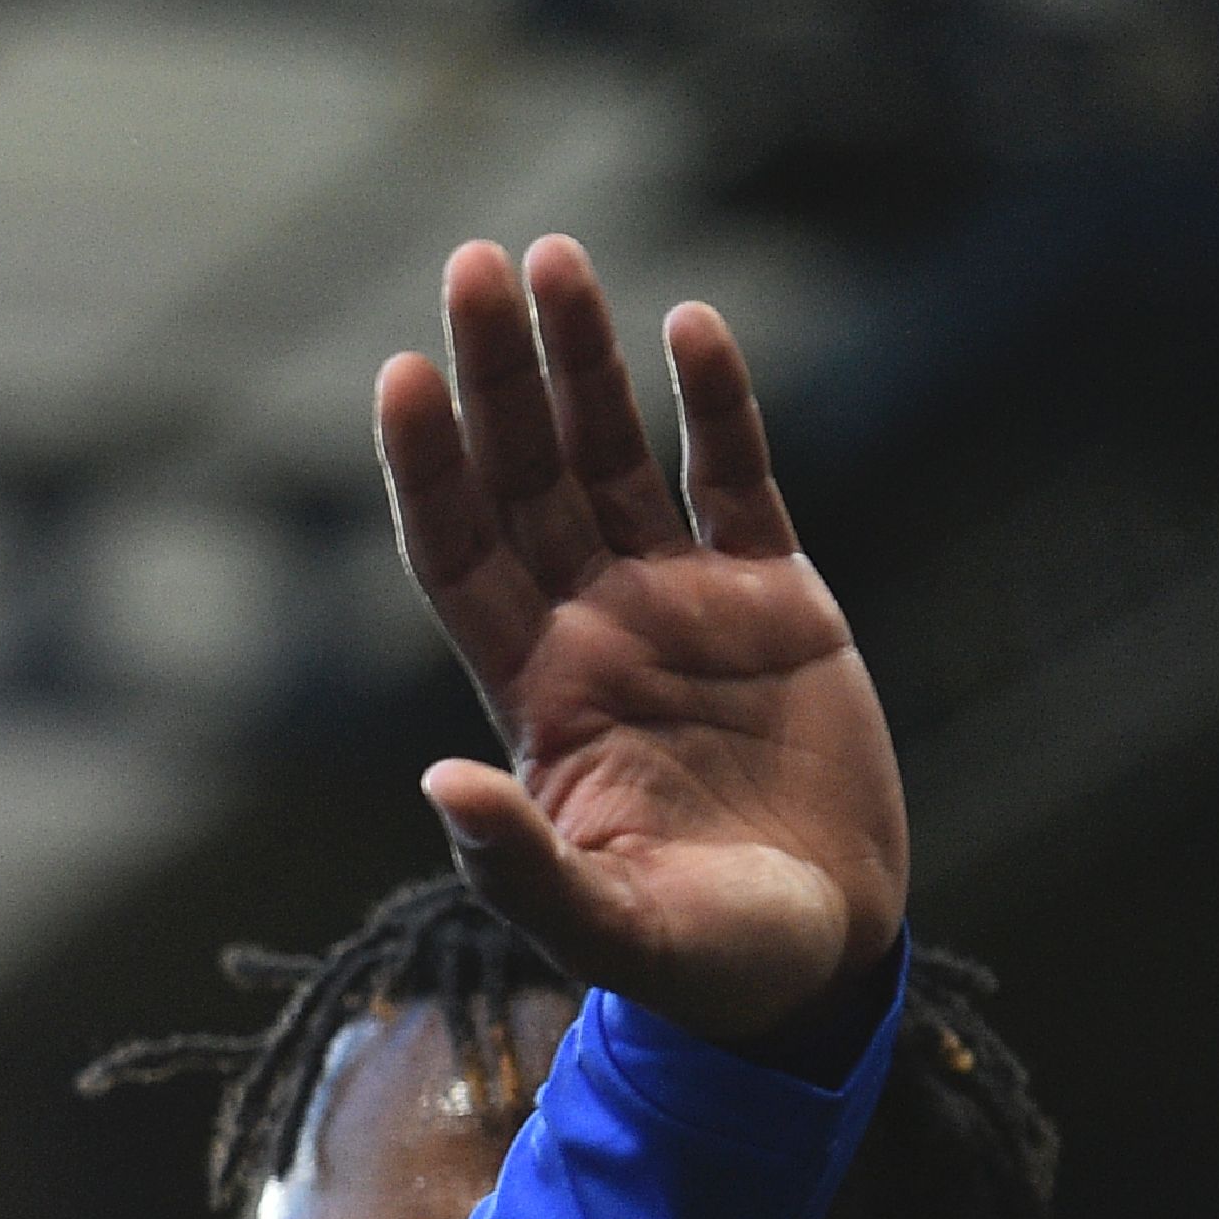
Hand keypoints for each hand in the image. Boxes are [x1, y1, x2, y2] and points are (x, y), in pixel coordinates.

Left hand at [381, 236, 905, 1042]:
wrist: (816, 961)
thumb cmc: (699, 962)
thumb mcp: (606, 926)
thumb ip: (520, 864)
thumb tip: (442, 784)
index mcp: (535, 694)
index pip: (457, 551)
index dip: (428, 464)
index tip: (402, 370)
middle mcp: (592, 630)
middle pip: (524, 475)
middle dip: (497, 373)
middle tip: (473, 261)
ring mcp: (682, 606)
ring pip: (615, 455)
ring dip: (584, 361)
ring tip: (558, 257)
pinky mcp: (780, 600)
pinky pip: (738, 478)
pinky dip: (719, 402)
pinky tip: (689, 325)